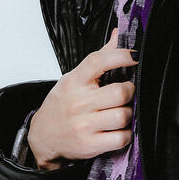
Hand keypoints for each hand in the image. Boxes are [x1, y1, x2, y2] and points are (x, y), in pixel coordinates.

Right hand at [27, 29, 137, 170]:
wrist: (42, 136)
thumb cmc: (63, 104)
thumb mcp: (75, 78)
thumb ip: (100, 58)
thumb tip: (120, 34)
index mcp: (75, 81)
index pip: (98, 61)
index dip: (122, 55)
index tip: (136, 55)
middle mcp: (78, 102)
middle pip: (120, 92)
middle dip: (130, 92)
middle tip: (126, 93)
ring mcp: (83, 125)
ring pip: (123, 115)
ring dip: (128, 114)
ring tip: (121, 112)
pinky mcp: (89, 145)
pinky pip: (121, 138)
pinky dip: (125, 134)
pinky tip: (118, 130)